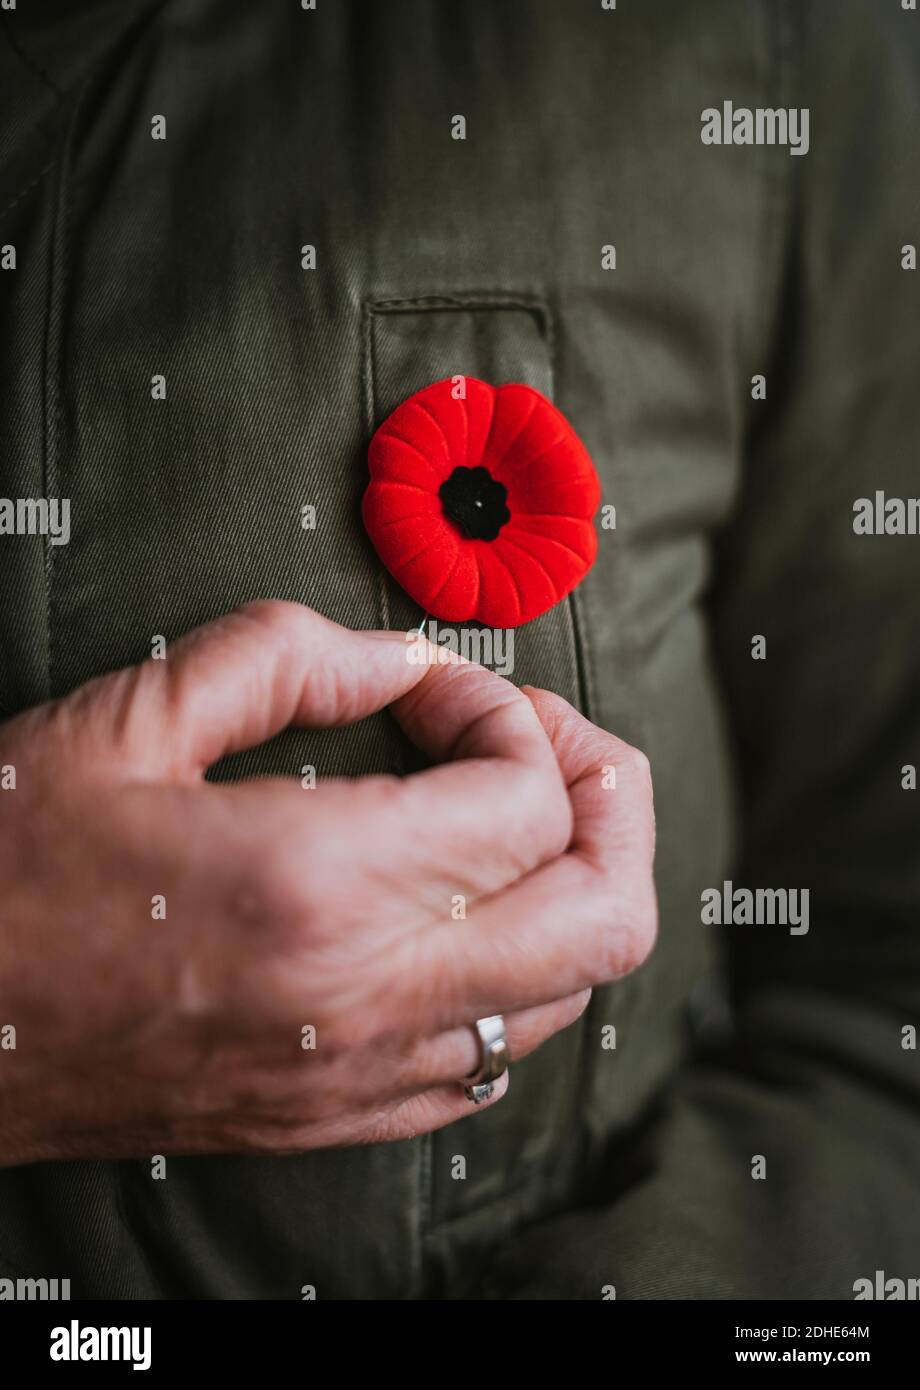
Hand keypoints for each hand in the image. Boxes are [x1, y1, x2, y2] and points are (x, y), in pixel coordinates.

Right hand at [0, 602, 655, 1163]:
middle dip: (611, 806)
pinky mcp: (338, 1120)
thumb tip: (402, 658)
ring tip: (502, 820)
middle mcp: (364, 999)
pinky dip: (516, 973)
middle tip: (540, 747)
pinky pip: (497, 1060)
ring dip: (573, 890)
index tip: (438, 692)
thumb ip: (286, 656)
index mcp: (314, 884)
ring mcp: (360, 1077)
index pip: (527, 801)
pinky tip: (452, 917)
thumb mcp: (128, 720)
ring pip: (572, 998)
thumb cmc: (5, 870)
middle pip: (606, 916)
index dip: (509, 717)